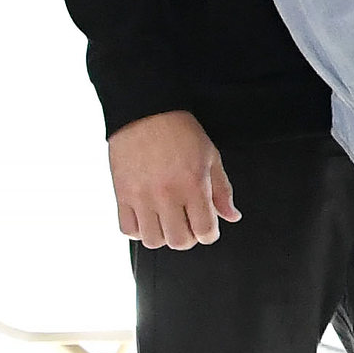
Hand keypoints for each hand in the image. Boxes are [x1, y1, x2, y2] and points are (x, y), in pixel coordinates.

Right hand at [108, 112, 237, 249]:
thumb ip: (222, 191)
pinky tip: (146, 216)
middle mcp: (167, 194)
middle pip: (179, 242)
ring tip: (165, 220)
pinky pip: (128, 230)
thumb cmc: (181, 132)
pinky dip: (138, 229)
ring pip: (152, 240)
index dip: (209, 233)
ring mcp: (141, 196)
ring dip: (162, 235)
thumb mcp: (211, 157)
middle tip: (186, 222)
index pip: (205, 232)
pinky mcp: (121, 193)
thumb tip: (232, 217)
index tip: (205, 225)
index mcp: (194, 185)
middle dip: (188, 237)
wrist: (145, 111)